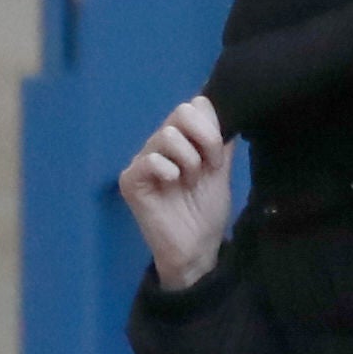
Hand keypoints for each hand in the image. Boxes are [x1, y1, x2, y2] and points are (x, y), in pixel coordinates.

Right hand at [119, 96, 233, 289]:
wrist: (197, 248)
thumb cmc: (207, 211)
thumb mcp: (221, 170)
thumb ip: (221, 140)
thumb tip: (220, 108)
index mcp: (182, 140)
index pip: (195, 105)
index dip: (213, 127)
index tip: (219, 156)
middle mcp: (160, 144)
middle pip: (182, 111)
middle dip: (206, 139)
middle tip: (210, 167)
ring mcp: (143, 160)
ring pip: (169, 134)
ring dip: (190, 160)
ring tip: (190, 182)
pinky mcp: (131, 179)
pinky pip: (151, 159)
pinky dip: (169, 170)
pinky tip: (173, 186)